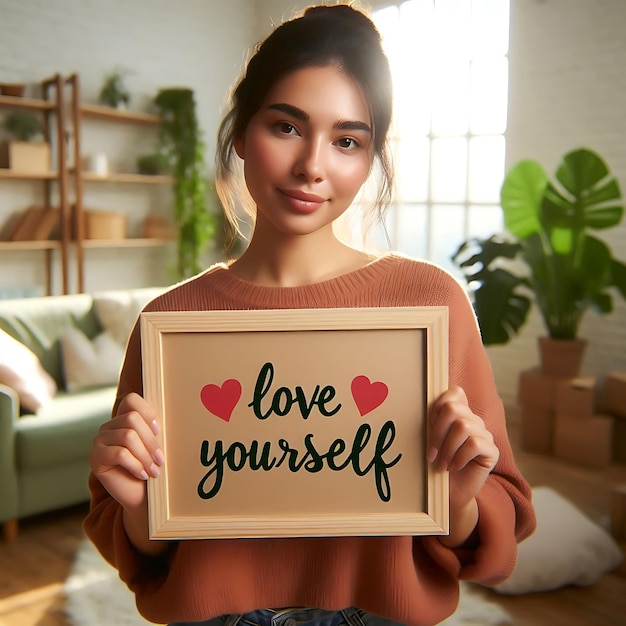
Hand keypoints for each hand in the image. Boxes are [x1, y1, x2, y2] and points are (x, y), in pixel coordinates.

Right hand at [89, 392, 163, 510]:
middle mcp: (108, 426)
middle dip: (151, 441)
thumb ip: (156, 427)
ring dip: (145, 456)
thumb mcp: (156, 444)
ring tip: (154, 470)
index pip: (131, 400)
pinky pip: (119, 454)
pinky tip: (142, 474)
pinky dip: (135, 465)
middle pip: (132, 419)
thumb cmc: (152, 467)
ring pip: (128, 436)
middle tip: (160, 460)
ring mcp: (99, 441)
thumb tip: (174, 408)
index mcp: (123, 418)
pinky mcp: (95, 458)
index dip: (148, 413)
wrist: (142, 497)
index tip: (159, 431)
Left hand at [428, 386, 499, 544]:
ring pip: (463, 426)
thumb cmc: (435, 465)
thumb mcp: (429, 441)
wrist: (448, 495)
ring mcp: (485, 434)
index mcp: (459, 413)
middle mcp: (474, 420)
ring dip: (447, 448)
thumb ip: (429, 423)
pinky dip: (459, 457)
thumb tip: (413, 404)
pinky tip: (453, 467)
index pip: (454, 393)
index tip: (427, 426)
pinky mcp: (492, 450)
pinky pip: (475, 444)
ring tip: (441, 464)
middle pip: (454, 408)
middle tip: (430, 452)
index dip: (438, 406)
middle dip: (437, 431)